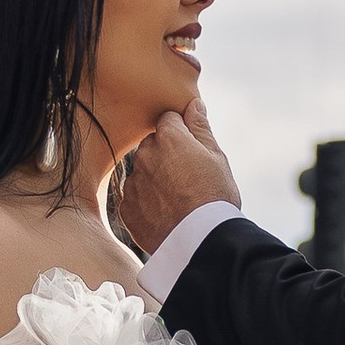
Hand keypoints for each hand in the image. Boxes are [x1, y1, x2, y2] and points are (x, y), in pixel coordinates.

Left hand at [121, 97, 239, 255]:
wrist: (200, 240)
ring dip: (156, 179)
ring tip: (179, 200)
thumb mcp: (217, 158)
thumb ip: (201, 128)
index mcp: (168, 138)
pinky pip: (136, 198)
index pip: (169, 120)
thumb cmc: (215, 196)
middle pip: (153, 145)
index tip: (194, 150)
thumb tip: (194, 104)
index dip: (183, 133)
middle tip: (188, 177)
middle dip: (166, 154)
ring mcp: (133, 183)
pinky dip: (148, 203)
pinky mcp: (127, 209)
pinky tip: (167, 214)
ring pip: (143, 172)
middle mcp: (144, 156)